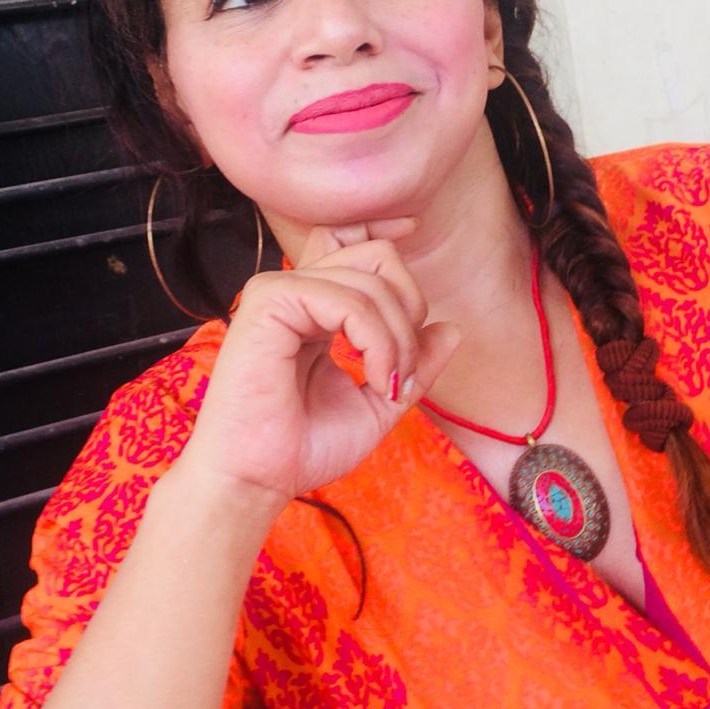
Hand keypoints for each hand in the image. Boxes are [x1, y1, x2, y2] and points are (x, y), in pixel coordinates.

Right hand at [176, 218, 460, 507]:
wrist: (257, 480)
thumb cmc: (302, 447)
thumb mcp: (377, 401)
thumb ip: (412, 363)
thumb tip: (452, 327)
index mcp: (313, 307)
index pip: (351, 243)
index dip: (385, 231)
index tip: (412, 228)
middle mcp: (295, 291)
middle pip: (376, 256)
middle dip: (410, 310)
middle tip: (403, 371)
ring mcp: (279, 291)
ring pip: (371, 278)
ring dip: (398, 337)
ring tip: (388, 384)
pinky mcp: (269, 301)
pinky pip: (349, 300)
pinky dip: (378, 340)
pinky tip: (374, 377)